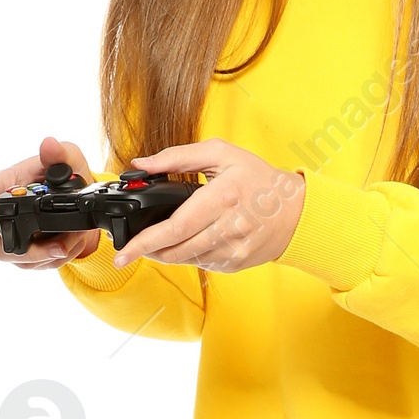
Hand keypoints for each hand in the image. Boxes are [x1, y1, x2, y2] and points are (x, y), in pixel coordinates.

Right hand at [0, 136, 104, 268]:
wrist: (79, 197)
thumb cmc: (66, 172)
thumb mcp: (70, 157)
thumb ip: (61, 153)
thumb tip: (49, 144)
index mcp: (5, 185)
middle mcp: (4, 212)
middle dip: (29, 251)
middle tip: (59, 246)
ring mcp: (12, 234)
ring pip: (18, 260)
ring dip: (50, 256)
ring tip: (76, 238)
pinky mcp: (25, 252)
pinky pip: (35, 265)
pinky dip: (57, 259)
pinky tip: (72, 244)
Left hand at [117, 140, 304, 270]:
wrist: (296, 211)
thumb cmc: (258, 179)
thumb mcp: (221, 153)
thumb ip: (177, 156)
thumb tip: (141, 164)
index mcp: (222, 197)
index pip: (175, 227)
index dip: (144, 242)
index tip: (122, 253)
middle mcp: (228, 228)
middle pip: (176, 249)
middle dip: (148, 250)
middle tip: (130, 248)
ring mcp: (233, 250)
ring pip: (186, 260)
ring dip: (166, 254)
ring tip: (157, 242)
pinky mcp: (234, 264)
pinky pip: (201, 264)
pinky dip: (188, 255)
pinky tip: (190, 242)